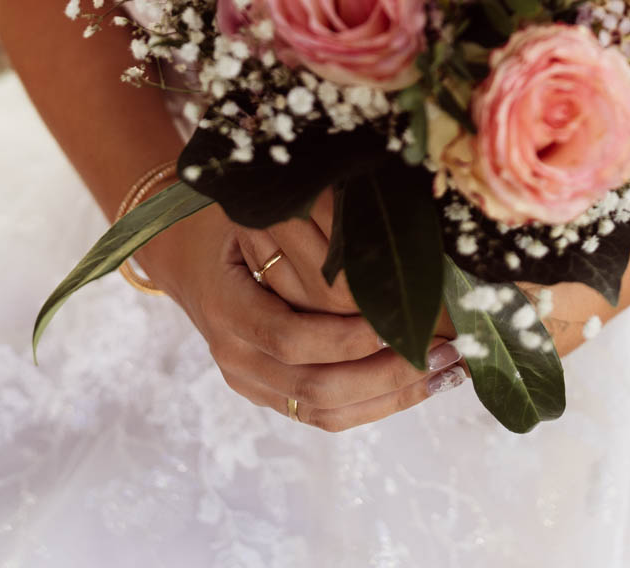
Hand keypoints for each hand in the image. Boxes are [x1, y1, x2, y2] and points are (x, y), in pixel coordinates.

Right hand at [237, 189, 465, 400]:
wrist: (185, 256)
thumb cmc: (226, 223)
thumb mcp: (256, 214)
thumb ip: (305, 230)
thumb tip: (380, 240)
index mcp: (226, 307)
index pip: (290, 338)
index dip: (347, 338)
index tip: (399, 322)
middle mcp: (234, 356)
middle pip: (315, 388)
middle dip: (386, 375)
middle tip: (442, 352)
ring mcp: (249, 383)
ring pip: (325, 413)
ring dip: (390, 398)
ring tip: (444, 373)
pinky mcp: (268, 395)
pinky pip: (323, 416)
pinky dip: (374, 405)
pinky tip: (416, 386)